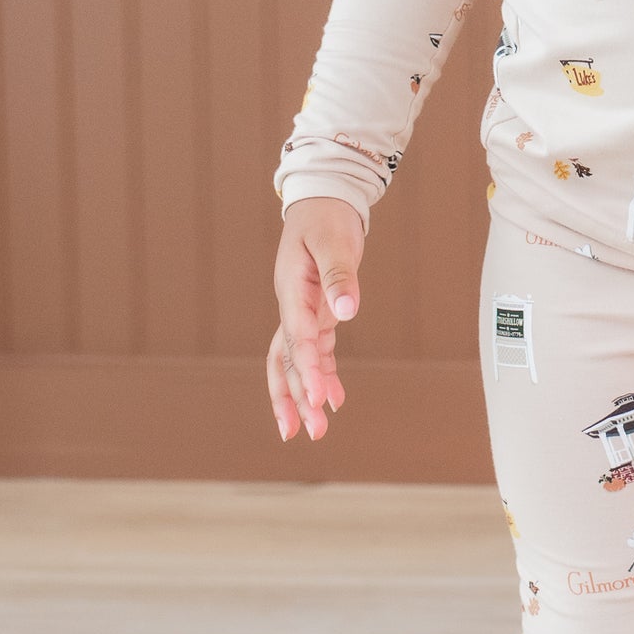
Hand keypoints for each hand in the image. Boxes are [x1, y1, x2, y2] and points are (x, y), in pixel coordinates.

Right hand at [268, 195, 366, 440]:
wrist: (323, 201)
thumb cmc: (327, 218)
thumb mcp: (336, 242)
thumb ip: (340, 277)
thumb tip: (347, 311)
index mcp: (292, 292)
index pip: (297, 339)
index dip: (306, 370)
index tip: (319, 398)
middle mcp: (292, 307)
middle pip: (285, 361)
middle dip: (294, 397)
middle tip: (306, 432)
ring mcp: (302, 312)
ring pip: (295, 363)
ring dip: (304, 395)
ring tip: (317, 429)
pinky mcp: (316, 313)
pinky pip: (314, 352)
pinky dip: (322, 375)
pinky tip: (337, 399)